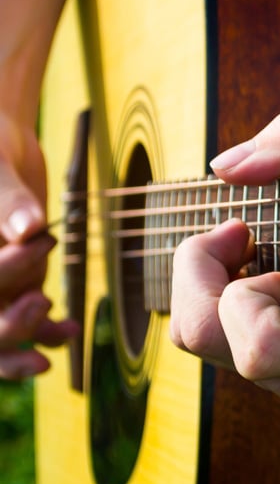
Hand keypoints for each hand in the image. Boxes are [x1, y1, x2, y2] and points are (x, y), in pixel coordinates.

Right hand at [0, 112, 77, 378]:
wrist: (1, 148)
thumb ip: (7, 199)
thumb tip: (29, 228)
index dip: (2, 274)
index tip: (38, 241)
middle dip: (7, 324)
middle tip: (40, 303)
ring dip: (26, 336)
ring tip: (61, 326)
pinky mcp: (15, 285)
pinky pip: (24, 321)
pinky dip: (46, 332)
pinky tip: (69, 331)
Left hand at [170, 112, 279, 405]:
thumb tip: (225, 166)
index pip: (255, 346)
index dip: (229, 283)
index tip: (248, 231)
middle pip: (207, 344)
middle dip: (199, 276)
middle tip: (236, 232)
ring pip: (214, 349)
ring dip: (216, 289)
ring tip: (259, 250)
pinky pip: (236, 351)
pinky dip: (232, 308)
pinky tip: (270, 274)